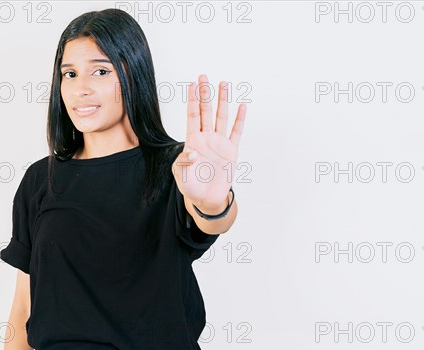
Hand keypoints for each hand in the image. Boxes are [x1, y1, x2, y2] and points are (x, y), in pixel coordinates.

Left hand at [172, 74, 246, 212]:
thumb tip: (193, 151)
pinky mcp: (231, 151)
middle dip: (205, 93)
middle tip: (204, 76)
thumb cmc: (191, 186)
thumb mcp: (180, 175)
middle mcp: (206, 138)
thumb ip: (184, 162)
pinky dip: (240, 120)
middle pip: (206, 111)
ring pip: (221, 117)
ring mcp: (219, 143)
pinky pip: (236, 132)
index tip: (193, 85)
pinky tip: (242, 106)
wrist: (206, 199)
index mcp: (192, 141)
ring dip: (222, 101)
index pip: (192, 116)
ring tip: (223, 84)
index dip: (193, 100)